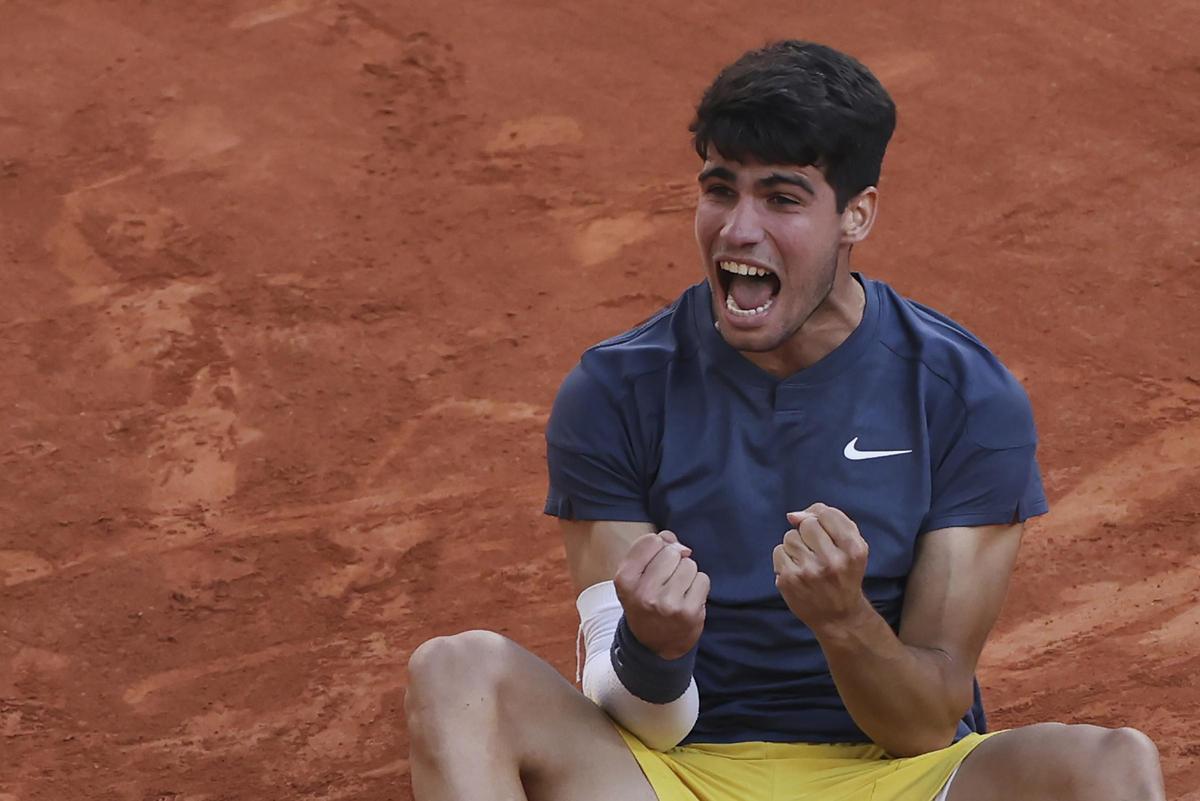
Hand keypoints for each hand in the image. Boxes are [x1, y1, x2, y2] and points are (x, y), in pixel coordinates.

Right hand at [613, 530, 709, 659]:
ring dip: (687, 574)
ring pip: (689, 565)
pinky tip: (688, 598)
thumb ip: (652, 550)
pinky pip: (702, 580)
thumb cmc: (645, 602)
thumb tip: (678, 544)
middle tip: (667, 581)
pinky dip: (698, 586)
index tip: (655, 562)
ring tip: (677, 590)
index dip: (658, 546)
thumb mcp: (636, 577)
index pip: (650, 541)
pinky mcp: (688, 613)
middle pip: (672, 552)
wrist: (654, 645)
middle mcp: (644, 593)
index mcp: (625, 580)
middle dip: (674, 561)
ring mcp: (667, 604)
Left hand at [772, 503, 871, 632]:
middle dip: (809, 533)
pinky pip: (778, 551)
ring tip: (808, 562)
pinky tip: (798, 571)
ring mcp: (809, 572)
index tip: (825, 533)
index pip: (827, 514)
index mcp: (853, 550)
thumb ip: (832, 521)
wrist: (838, 617)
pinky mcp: (789, 580)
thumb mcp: (853, 548)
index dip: (822, 519)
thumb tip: (793, 515)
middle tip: (817, 551)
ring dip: (796, 546)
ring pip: (790, 536)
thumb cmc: (844, 575)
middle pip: (807, 524)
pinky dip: (785, 558)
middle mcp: (832, 561)